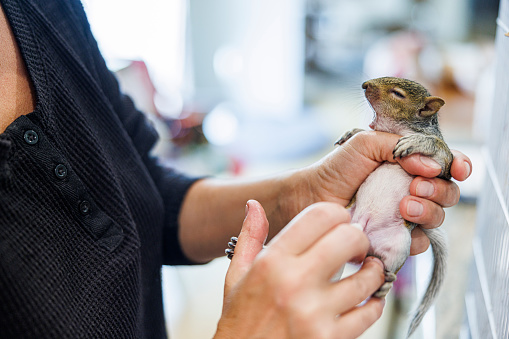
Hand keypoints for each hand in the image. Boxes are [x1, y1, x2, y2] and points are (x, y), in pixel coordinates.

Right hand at [215, 200, 384, 338]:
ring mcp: (315, 313)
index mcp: (272, 262)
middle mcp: (294, 283)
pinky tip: (365, 299)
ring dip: (373, 271)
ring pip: (368, 278)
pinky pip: (370, 313)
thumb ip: (249, 238)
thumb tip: (254, 204)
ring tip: (367, 271)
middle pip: (349, 238)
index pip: (319, 215)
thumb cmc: (241, 320)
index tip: (340, 222)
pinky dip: (374, 303)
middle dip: (358, 238)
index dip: (337, 213)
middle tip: (356, 246)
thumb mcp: (236, 276)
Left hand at [293, 131, 471, 255]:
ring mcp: (403, 216)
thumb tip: (432, 164)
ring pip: (437, 218)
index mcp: (408, 164)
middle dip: (439, 189)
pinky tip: (398, 224)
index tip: (458, 168)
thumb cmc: (335, 169)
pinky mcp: (393, 238)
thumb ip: (400, 146)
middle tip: (415, 187)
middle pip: (447, 193)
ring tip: (404, 206)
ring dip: (428, 211)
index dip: (458, 165)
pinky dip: (415, 235)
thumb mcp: (366, 144)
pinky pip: (419, 243)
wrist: (310, 197)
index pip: (444, 164)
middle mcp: (410, 189)